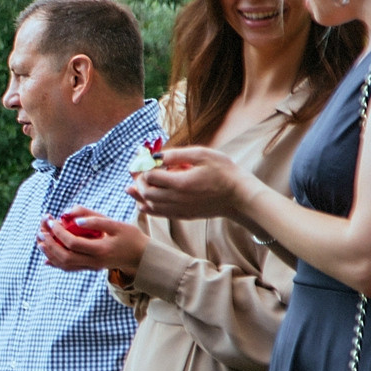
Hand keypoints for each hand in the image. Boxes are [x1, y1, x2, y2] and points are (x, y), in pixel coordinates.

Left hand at [36, 206, 145, 273]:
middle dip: (49, 243)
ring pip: (65, 264)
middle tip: (41, 230)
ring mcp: (92, 267)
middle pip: (64, 257)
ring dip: (50, 253)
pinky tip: (46, 258)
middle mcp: (94, 261)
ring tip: (40, 240)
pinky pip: (70, 269)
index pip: (73, 243)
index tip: (52, 221)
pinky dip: (57, 263)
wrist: (142, 256)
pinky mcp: (91, 268)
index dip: (59, 232)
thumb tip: (74, 218)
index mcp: (100, 250)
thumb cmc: (131, 237)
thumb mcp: (117, 224)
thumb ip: (96, 220)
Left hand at [128, 145, 245, 222]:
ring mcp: (179, 209)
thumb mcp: (203, 155)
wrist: (240, 196)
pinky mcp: (183, 215)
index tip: (143, 159)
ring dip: (138, 195)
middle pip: (146, 192)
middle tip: (136, 172)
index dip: (144, 167)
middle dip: (138, 181)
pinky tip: (143, 203)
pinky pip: (159, 214)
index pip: (150, 177)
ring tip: (131, 187)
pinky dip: (147, 208)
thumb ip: (177, 155)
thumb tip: (156, 156)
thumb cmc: (224, 172)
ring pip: (149, 205)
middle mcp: (176, 199)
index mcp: (180, 183)